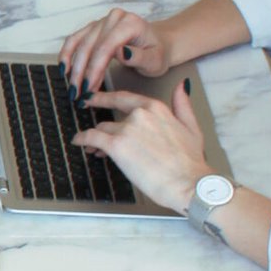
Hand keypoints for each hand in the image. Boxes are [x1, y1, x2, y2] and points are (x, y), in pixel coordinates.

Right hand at [61, 7, 169, 97]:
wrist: (159, 43)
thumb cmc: (157, 53)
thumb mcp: (155, 60)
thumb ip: (138, 57)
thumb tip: (120, 53)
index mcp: (129, 23)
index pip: (105, 47)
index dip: (94, 69)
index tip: (89, 87)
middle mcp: (114, 18)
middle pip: (90, 46)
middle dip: (82, 72)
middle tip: (78, 93)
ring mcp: (102, 21)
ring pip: (80, 43)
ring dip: (73, 67)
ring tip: (73, 87)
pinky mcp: (94, 27)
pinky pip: (75, 39)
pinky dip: (67, 54)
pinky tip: (64, 69)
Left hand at [75, 81, 207, 212]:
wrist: (188, 183)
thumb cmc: (191, 162)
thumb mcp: (192, 127)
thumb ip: (182, 104)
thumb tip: (181, 86)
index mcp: (156, 108)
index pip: (124, 98)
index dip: (105, 98)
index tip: (94, 97)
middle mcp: (140, 115)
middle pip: (112, 120)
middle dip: (105, 130)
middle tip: (95, 134)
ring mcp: (127, 129)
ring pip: (102, 130)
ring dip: (96, 140)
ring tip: (95, 150)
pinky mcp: (116, 146)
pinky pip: (91, 137)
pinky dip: (82, 139)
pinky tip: (78, 142)